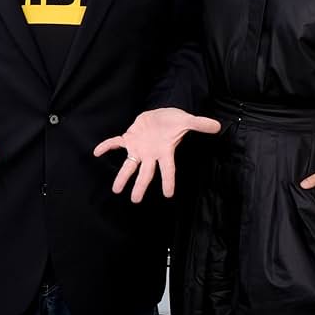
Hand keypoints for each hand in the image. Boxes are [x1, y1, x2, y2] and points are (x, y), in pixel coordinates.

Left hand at [93, 108, 220, 202]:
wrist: (162, 114)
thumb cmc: (175, 121)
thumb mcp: (187, 120)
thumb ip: (199, 124)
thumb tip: (217, 125)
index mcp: (165, 152)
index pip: (168, 169)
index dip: (168, 180)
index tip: (168, 194)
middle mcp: (151, 154)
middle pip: (145, 173)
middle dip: (140, 186)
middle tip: (135, 200)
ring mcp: (139, 147)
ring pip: (129, 164)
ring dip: (122, 176)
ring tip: (116, 189)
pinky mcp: (130, 138)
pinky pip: (116, 143)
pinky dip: (107, 146)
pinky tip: (96, 152)